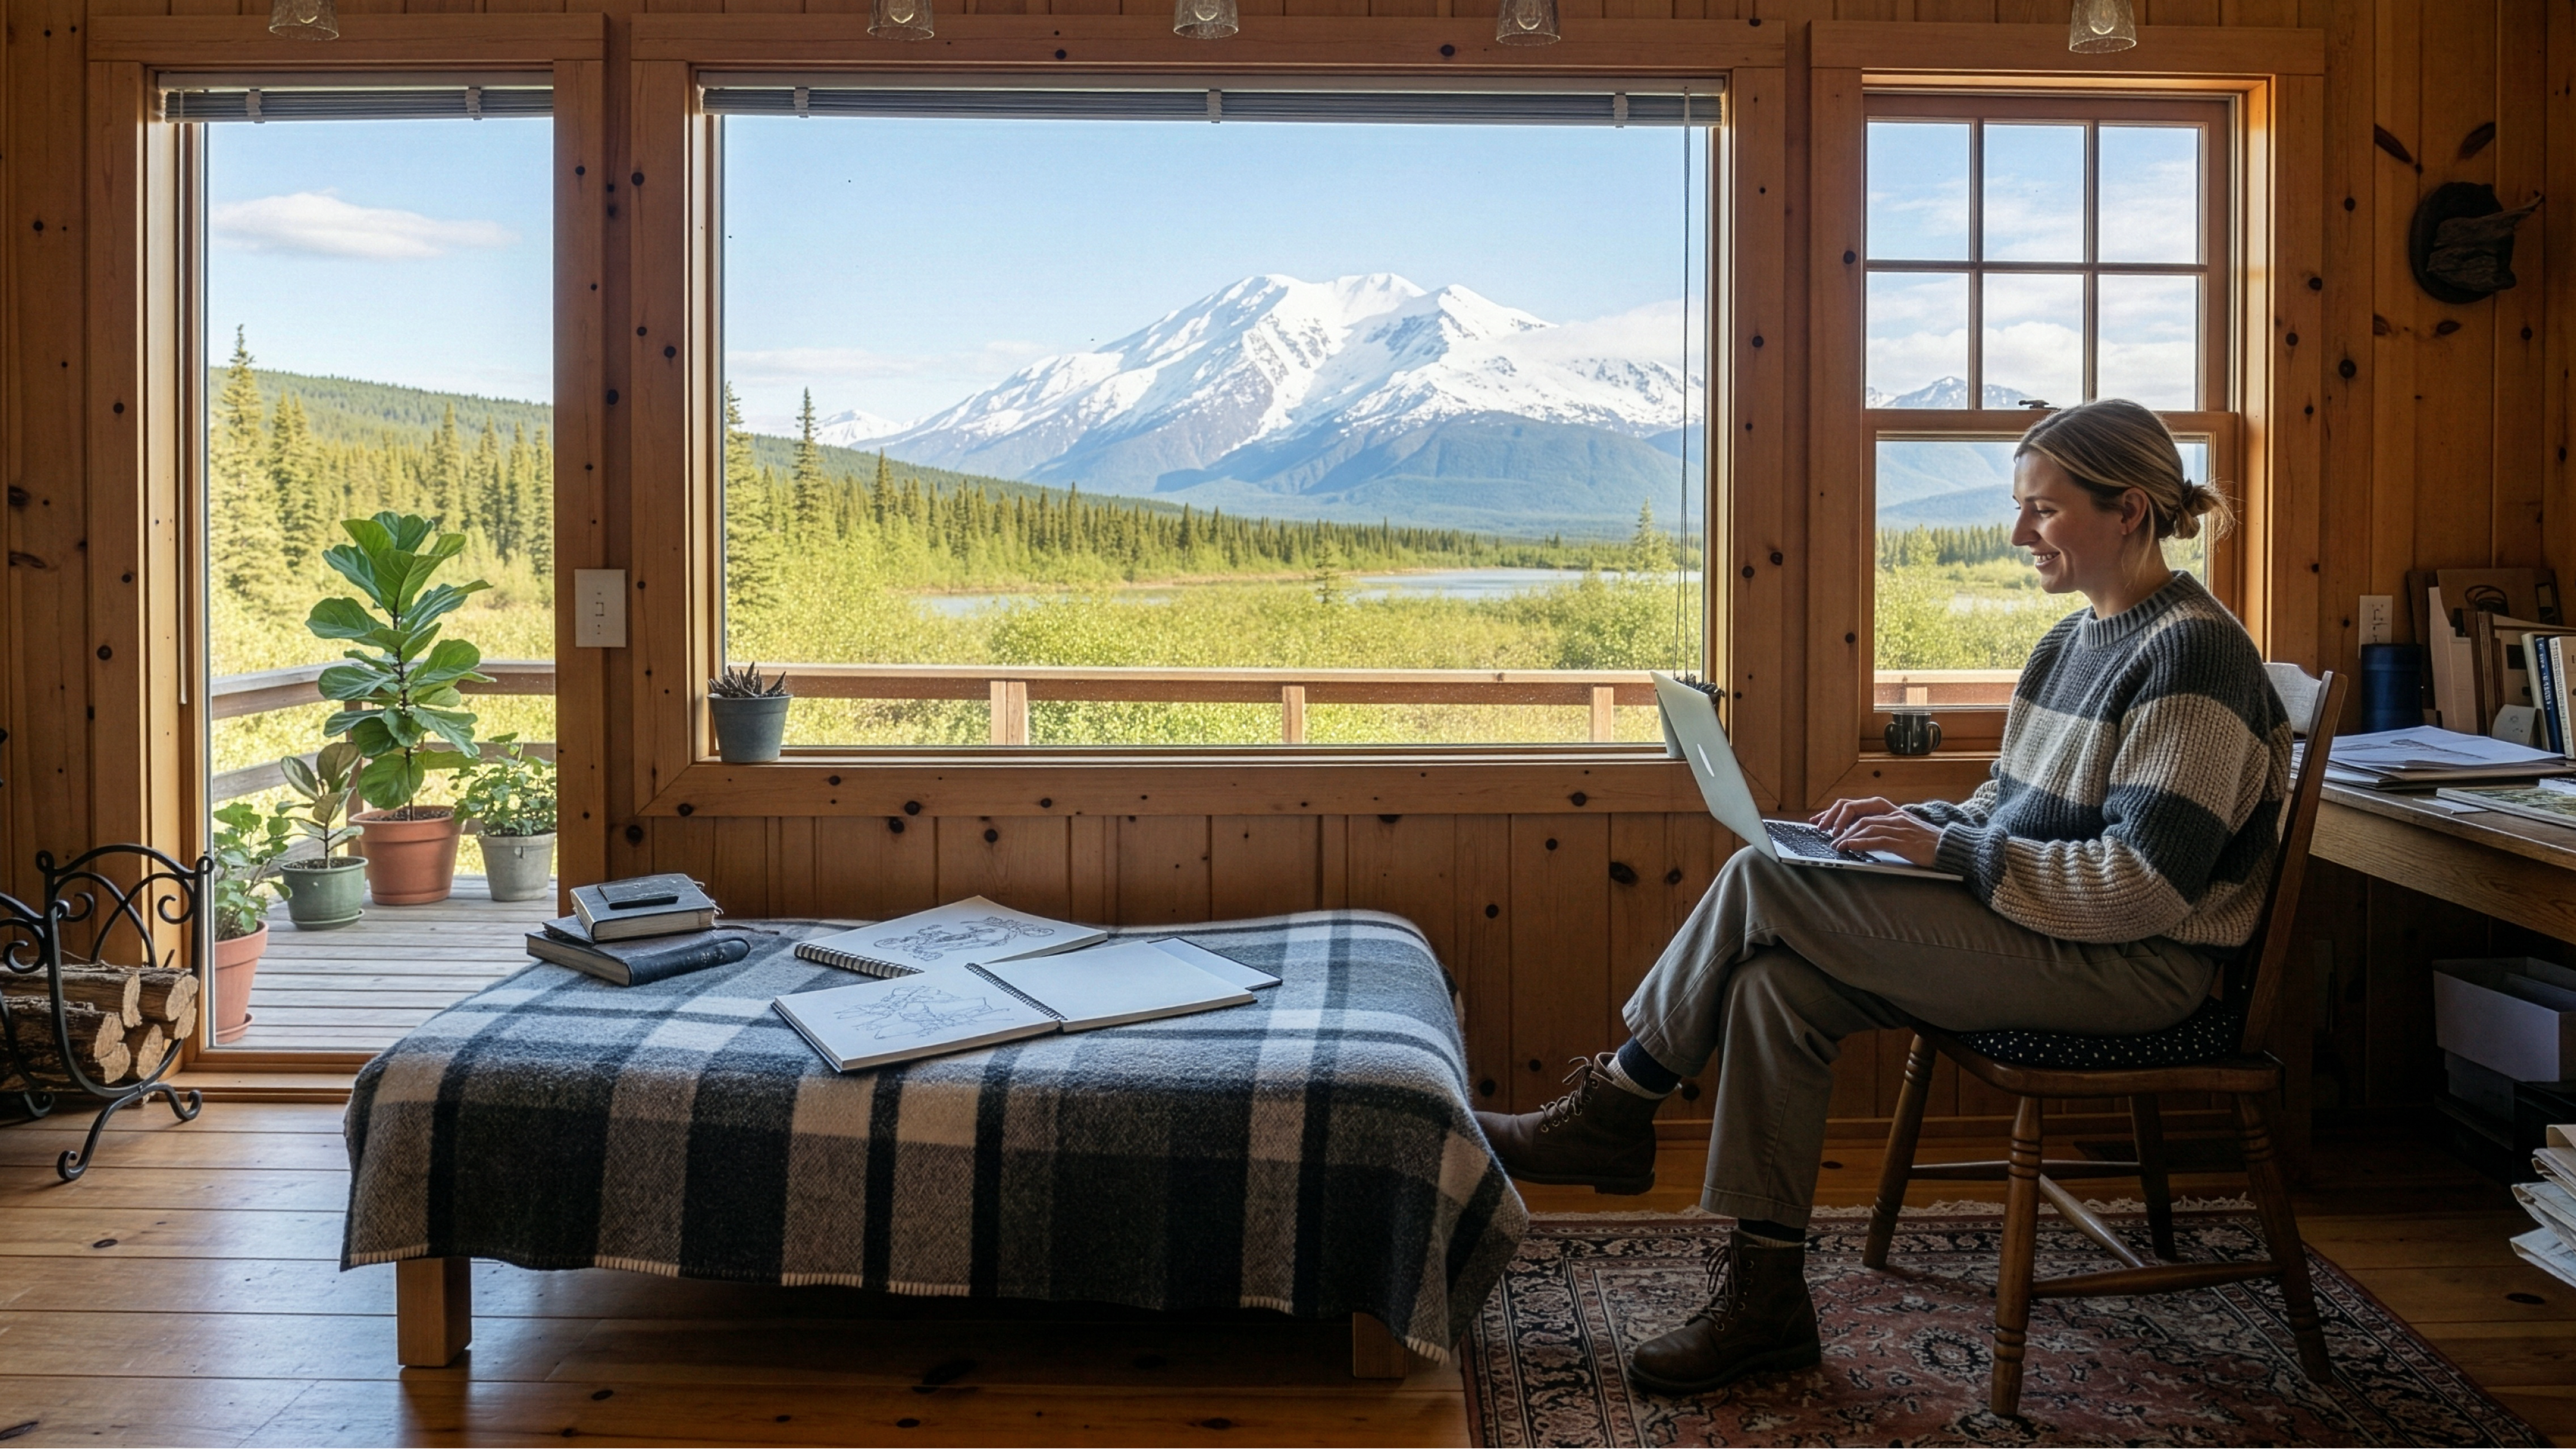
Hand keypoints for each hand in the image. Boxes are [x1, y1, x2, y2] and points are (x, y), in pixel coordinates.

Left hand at [1825, 807, 1943, 867]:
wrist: (1950, 847)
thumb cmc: (1924, 842)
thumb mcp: (1900, 830)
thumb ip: (1880, 828)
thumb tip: (1852, 835)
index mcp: (1889, 810)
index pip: (1855, 805)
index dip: (1834, 811)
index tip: (1818, 821)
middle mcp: (1892, 814)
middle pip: (1856, 810)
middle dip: (1835, 819)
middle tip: (1821, 830)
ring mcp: (1898, 826)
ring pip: (1865, 825)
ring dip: (1845, 835)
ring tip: (1834, 845)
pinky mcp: (1904, 840)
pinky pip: (1878, 838)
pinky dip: (1860, 842)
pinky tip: (1849, 847)